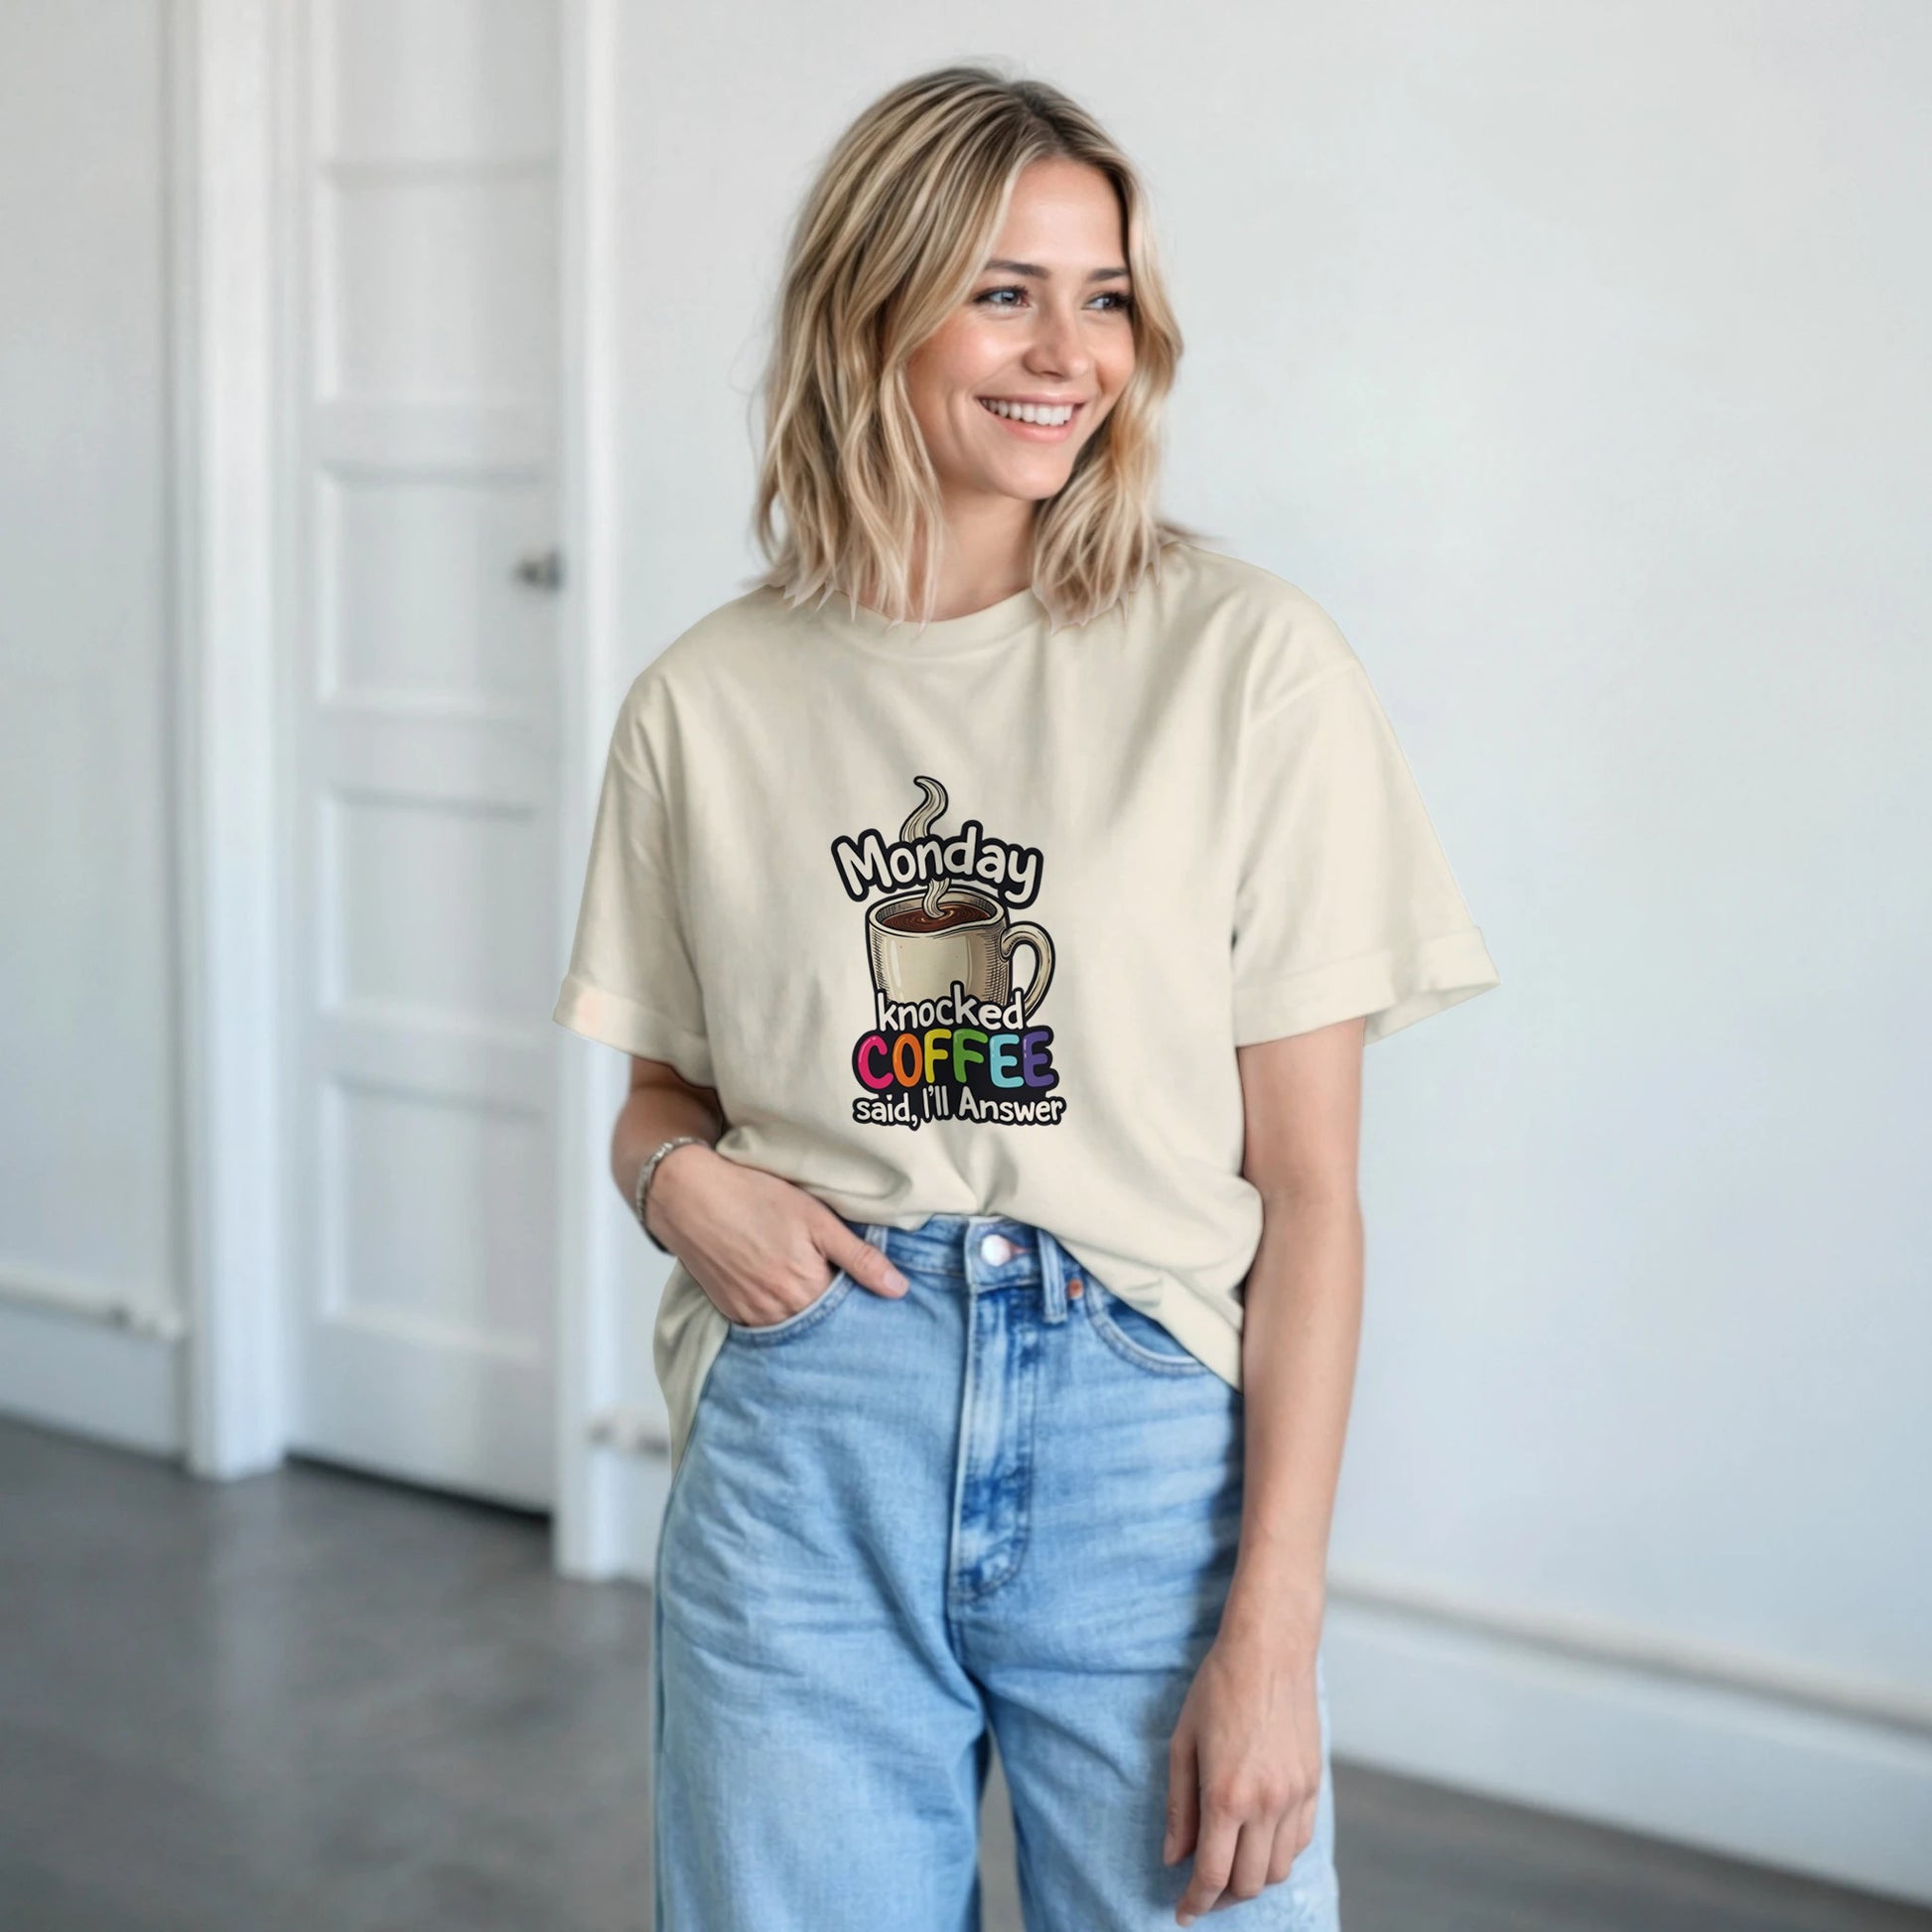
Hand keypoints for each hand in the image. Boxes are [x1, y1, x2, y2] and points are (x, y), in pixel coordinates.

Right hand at [644, 1144, 907, 1324]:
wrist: (689, 1197)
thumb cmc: (754, 1198)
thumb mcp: (817, 1219)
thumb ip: (859, 1257)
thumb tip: (899, 1290)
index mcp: (806, 1290)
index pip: (849, 1312)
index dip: (860, 1300)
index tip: (867, 1289)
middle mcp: (778, 1313)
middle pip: (820, 1322)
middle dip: (834, 1309)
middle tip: (837, 1282)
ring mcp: (751, 1316)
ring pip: (793, 1325)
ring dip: (805, 1311)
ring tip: (805, 1280)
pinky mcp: (730, 1312)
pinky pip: (764, 1324)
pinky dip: (777, 1311)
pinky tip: (780, 1286)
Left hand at [1164, 1631, 1322, 1924]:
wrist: (1269, 1649)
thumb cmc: (1218, 1688)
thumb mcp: (1182, 1743)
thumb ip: (1179, 1806)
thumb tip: (1174, 1858)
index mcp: (1227, 1795)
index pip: (1213, 1874)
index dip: (1195, 1902)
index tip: (1183, 1912)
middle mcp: (1266, 1803)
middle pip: (1249, 1883)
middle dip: (1222, 1898)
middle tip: (1201, 1893)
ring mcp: (1295, 1796)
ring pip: (1278, 1869)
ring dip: (1252, 1880)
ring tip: (1228, 1869)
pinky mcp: (1313, 1785)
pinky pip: (1299, 1842)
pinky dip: (1277, 1855)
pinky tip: (1257, 1843)